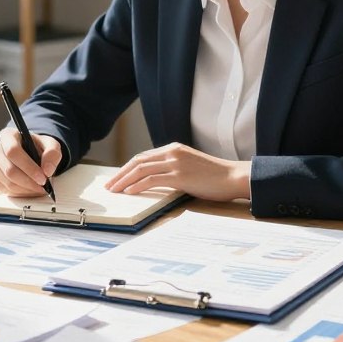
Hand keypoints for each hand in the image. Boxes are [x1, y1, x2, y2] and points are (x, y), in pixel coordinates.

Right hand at [0, 127, 62, 196]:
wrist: (28, 152)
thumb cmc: (36, 146)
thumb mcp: (49, 143)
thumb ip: (52, 153)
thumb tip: (47, 170)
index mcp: (8, 136)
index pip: (13, 151)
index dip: (28, 166)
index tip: (42, 177)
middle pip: (9, 170)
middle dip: (29, 181)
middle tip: (43, 185)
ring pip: (8, 183)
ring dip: (27, 189)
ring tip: (40, 188)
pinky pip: (7, 190)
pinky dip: (22, 193)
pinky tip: (31, 189)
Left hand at [103, 142, 250, 201]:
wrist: (233, 177)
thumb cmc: (214, 176)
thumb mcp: (190, 166)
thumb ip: (173, 168)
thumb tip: (156, 179)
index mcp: (173, 149)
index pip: (143, 157)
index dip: (127, 168)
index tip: (116, 178)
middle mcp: (172, 152)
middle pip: (138, 161)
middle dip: (120, 174)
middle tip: (109, 185)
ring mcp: (175, 163)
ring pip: (141, 169)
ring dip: (124, 181)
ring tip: (114, 190)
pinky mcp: (180, 175)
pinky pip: (152, 179)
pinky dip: (137, 185)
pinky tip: (129, 192)